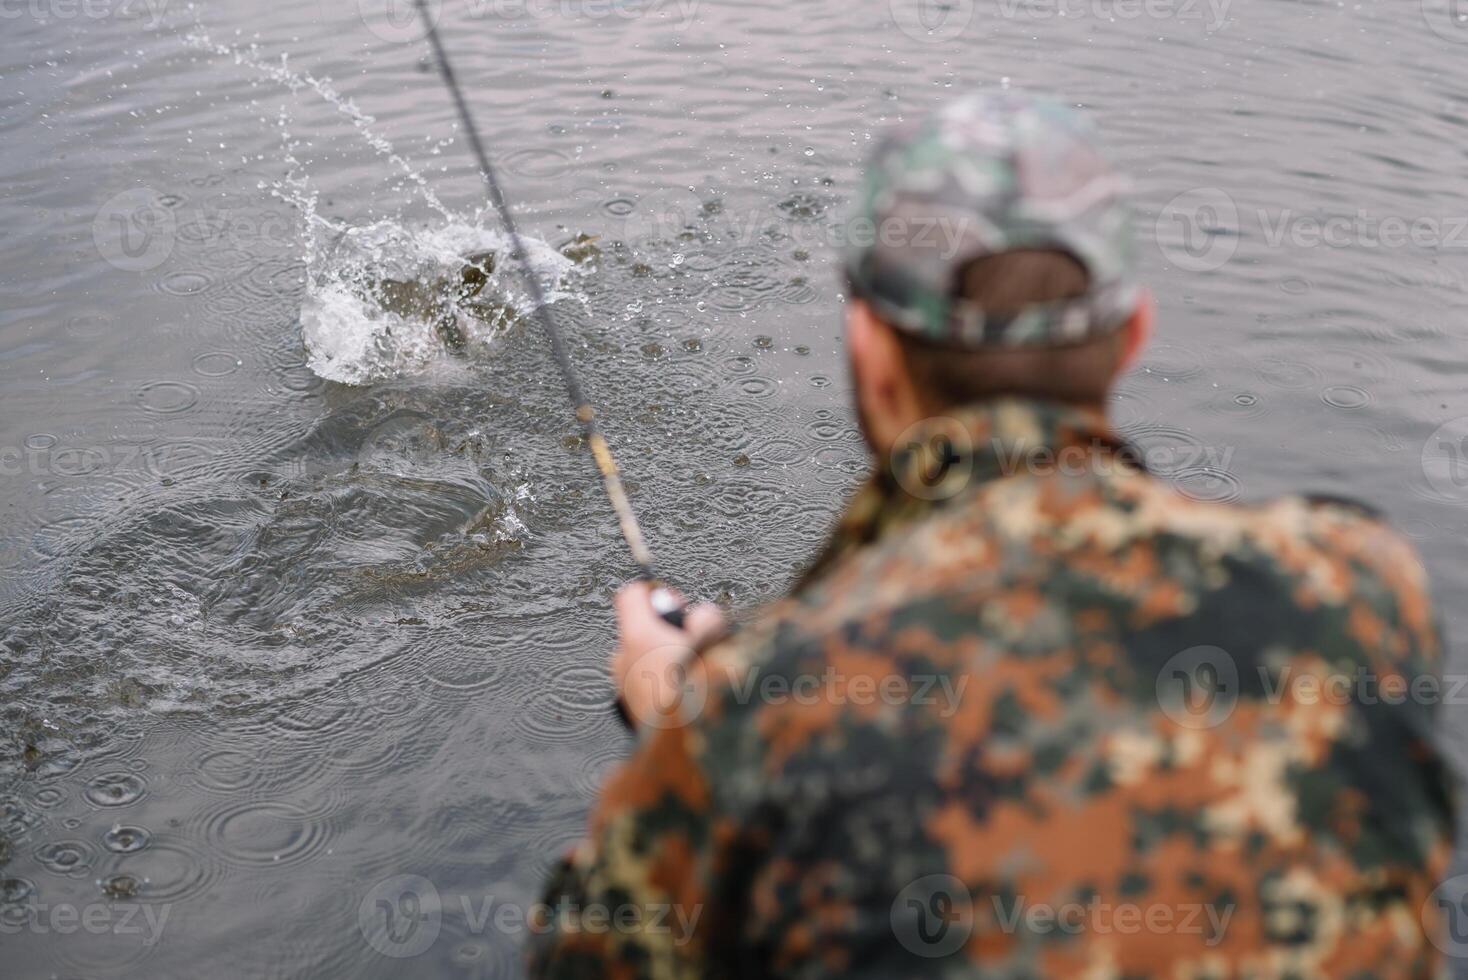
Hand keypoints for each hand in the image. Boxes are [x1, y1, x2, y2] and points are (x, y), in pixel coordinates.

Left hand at [612, 581, 725, 729]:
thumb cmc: (697, 693)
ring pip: (643, 659)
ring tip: (691, 677)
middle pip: (639, 628)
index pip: (633, 594)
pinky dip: (661, 685)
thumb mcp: (713, 642)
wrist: (684, 748)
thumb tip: (703, 617)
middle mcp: (623, 659)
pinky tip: (682, 698)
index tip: (676, 603)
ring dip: (665, 660)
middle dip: (666, 632)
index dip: (656, 593)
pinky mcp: (630, 711)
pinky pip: (644, 684)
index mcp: (639, 637)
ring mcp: (624, 687)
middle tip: (692, 644)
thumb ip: (707, 619)